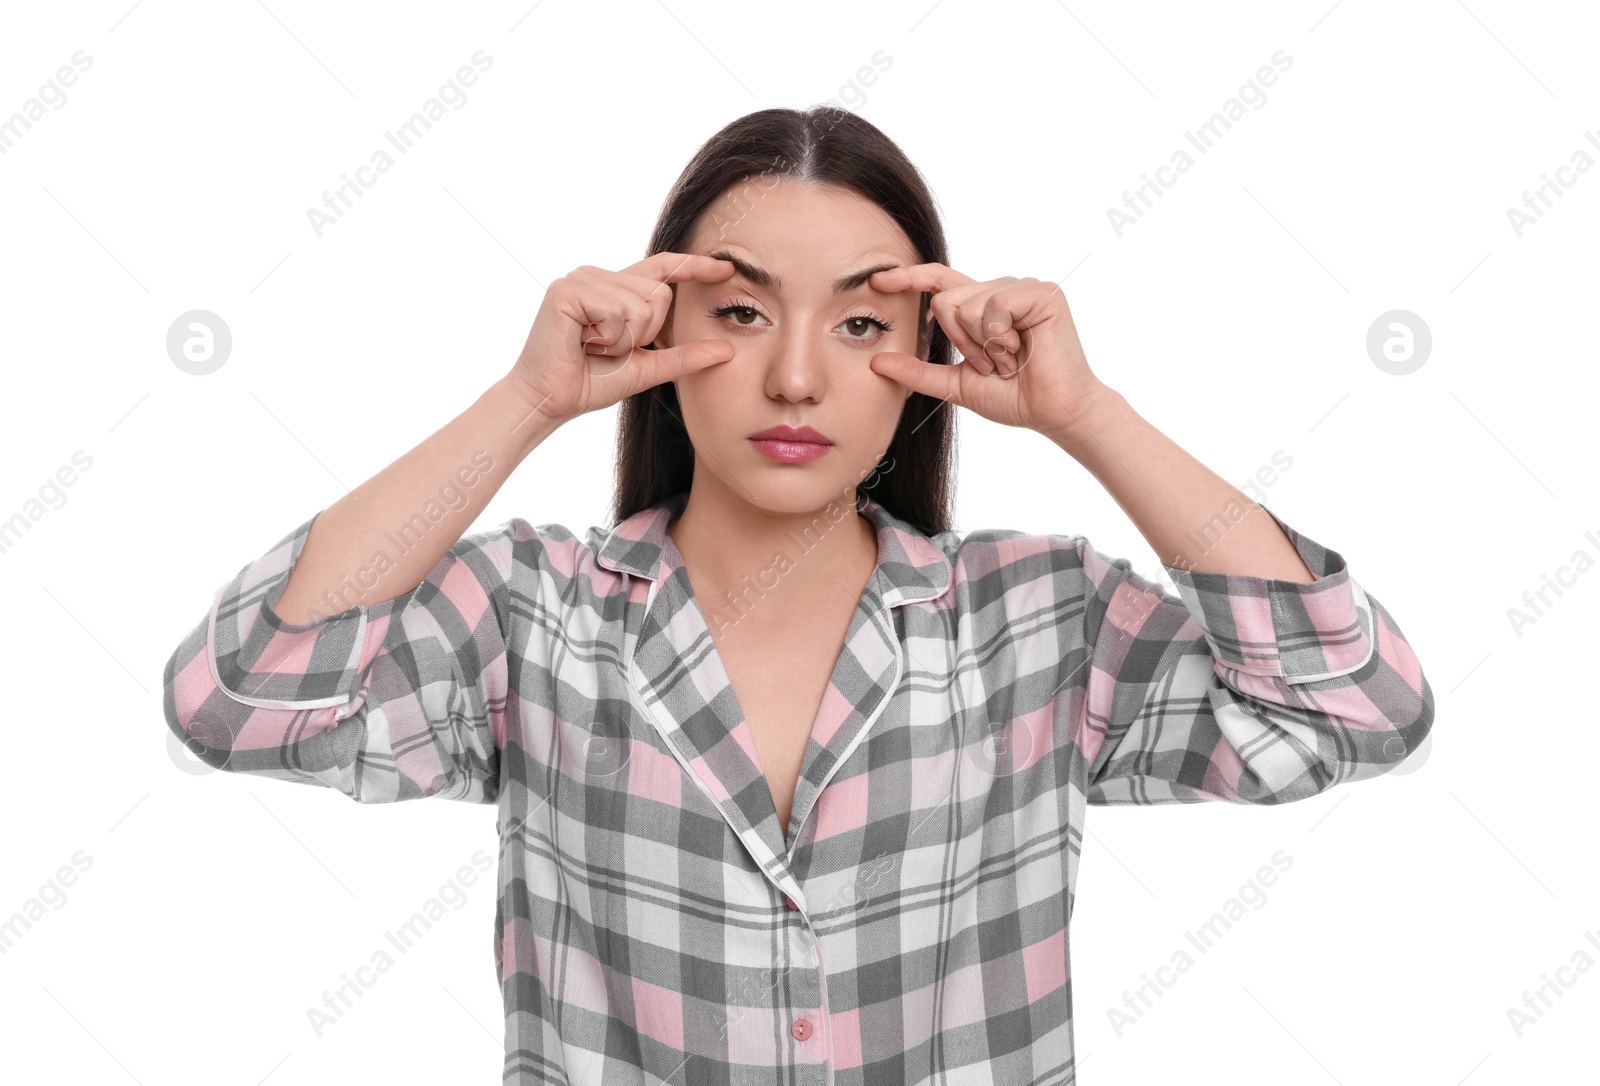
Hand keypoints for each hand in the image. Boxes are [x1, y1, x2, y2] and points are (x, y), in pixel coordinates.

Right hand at [507, 252, 736, 423]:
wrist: (552, 400)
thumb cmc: (592, 383)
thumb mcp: (648, 368)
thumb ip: (685, 356)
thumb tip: (728, 350)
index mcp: (616, 287)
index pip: (663, 268)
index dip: (695, 266)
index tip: (727, 268)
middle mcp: (598, 275)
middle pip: (659, 293)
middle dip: (646, 333)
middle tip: (609, 349)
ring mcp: (581, 278)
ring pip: (640, 304)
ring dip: (624, 340)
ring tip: (594, 347)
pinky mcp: (567, 290)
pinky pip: (615, 311)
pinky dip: (608, 338)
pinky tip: (583, 343)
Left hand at [866, 263, 1108, 434]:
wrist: (1054, 412)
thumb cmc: (1013, 398)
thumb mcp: (955, 384)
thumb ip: (917, 372)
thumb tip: (875, 363)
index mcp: (982, 307)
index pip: (939, 282)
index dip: (908, 278)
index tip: (876, 281)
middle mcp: (1001, 291)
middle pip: (945, 300)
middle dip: (961, 342)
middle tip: (992, 365)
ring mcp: (1022, 288)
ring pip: (967, 304)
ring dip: (982, 345)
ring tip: (1010, 360)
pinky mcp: (1041, 293)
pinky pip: (995, 306)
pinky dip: (1000, 338)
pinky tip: (1021, 350)